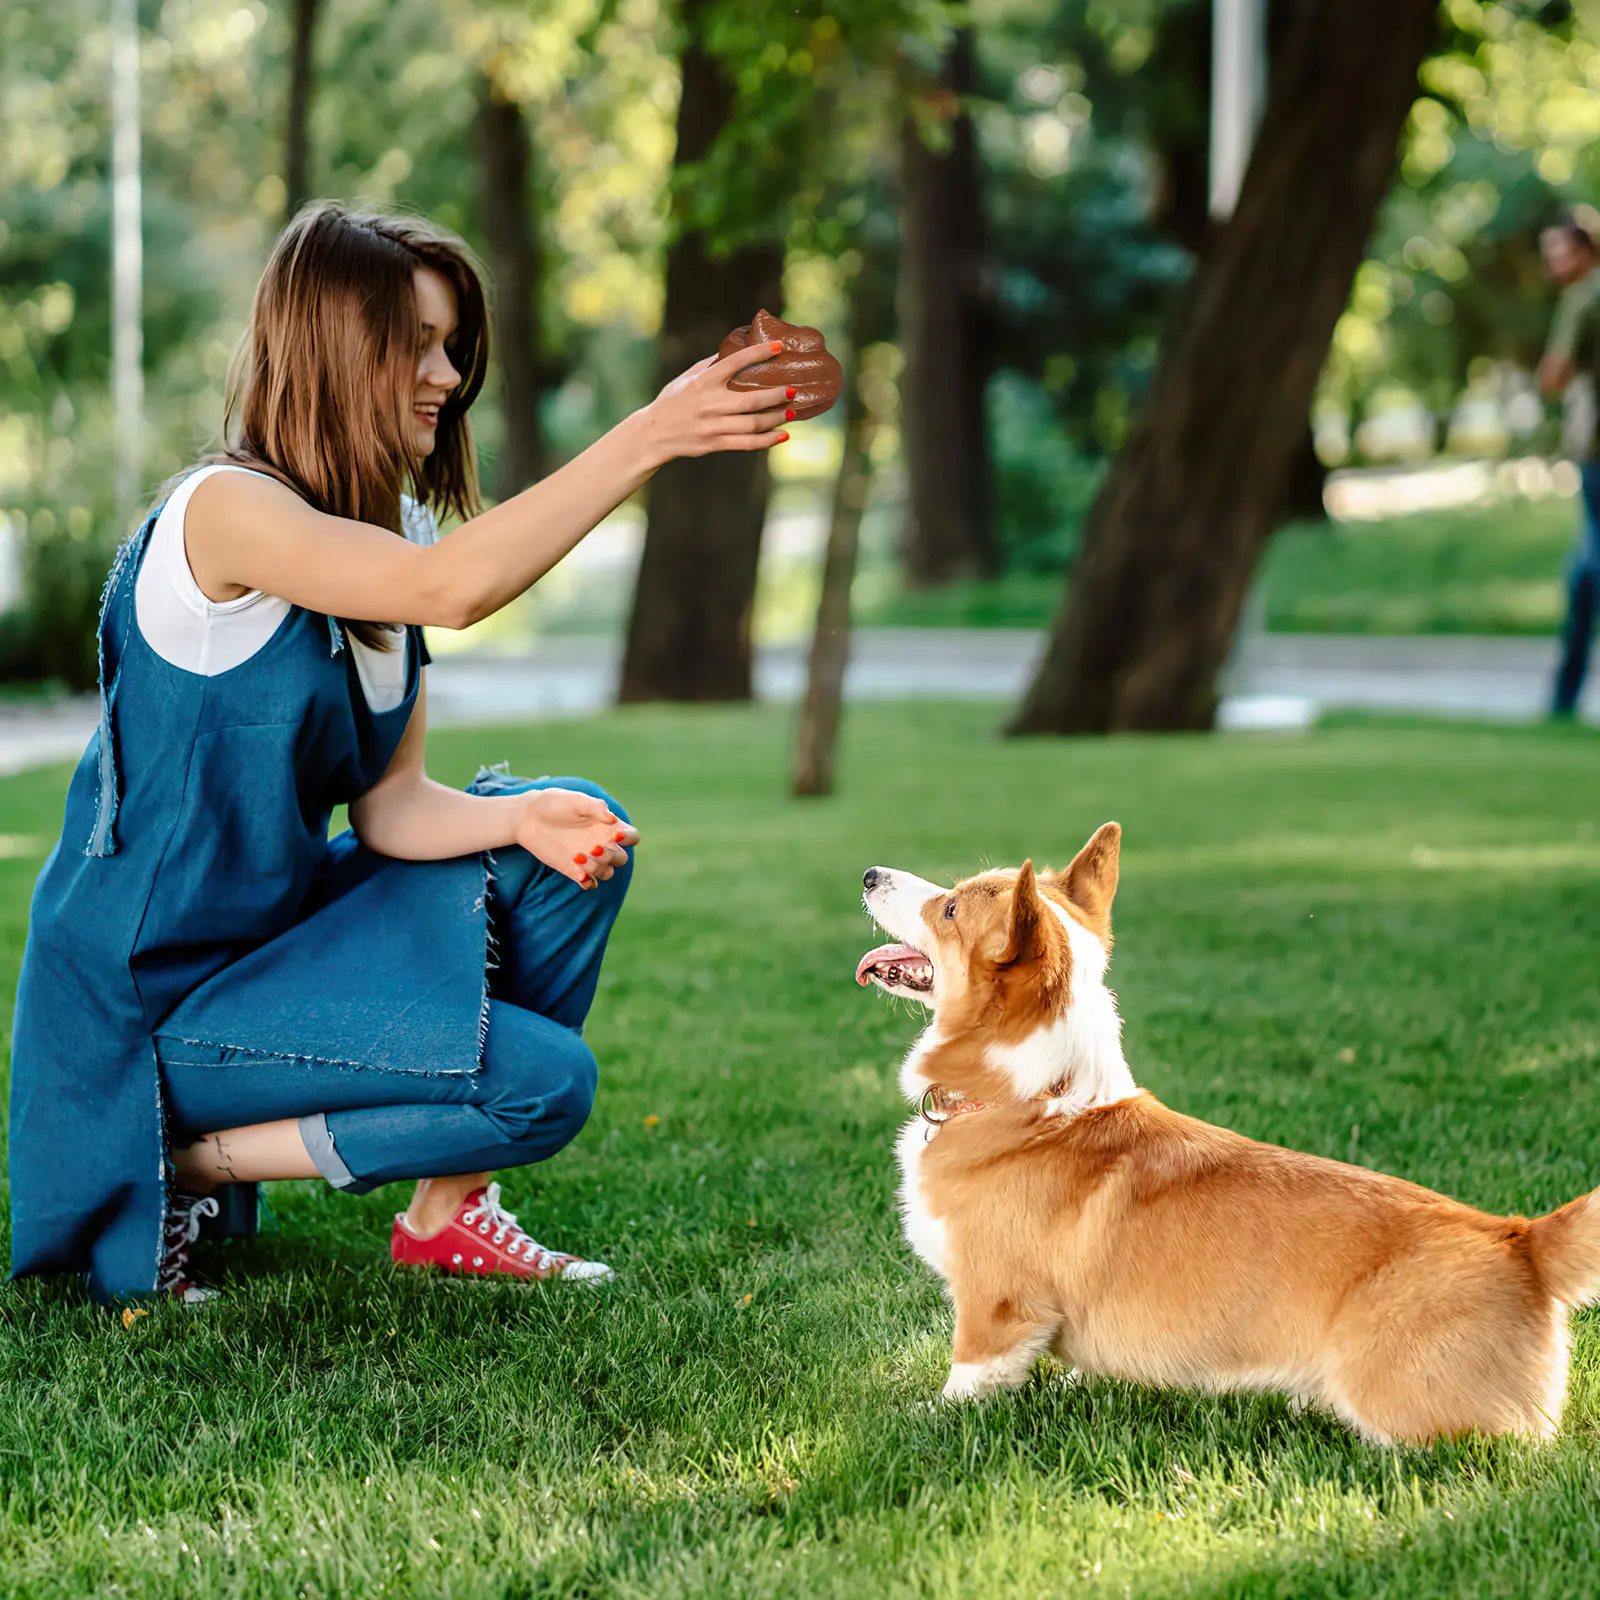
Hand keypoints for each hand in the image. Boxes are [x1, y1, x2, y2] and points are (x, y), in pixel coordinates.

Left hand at [515, 788, 638, 889]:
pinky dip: (588, 882)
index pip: (632, 837)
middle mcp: (602, 843)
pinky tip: (578, 873)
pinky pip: (590, 883)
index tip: (615, 835)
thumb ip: (595, 807)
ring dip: (597, 868)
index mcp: (608, 826)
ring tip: (577, 857)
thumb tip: (612, 819)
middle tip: (593, 847)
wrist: (528, 817)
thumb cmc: (554, 803)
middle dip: (611, 856)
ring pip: (607, 872)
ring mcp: (589, 858)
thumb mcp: (575, 800)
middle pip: (621, 859)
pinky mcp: (574, 869)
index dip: (629, 839)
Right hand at [637, 340, 793, 466]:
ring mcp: (712, 426)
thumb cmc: (672, 402)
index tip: (779, 348)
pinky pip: (746, 444)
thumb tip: (734, 349)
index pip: (735, 363)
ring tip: (792, 412)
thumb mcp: (686, 378)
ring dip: (776, 418)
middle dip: (776, 395)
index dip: (758, 354)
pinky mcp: (715, 443)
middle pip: (751, 400)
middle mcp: (709, 404)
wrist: (654, 434)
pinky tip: (782, 435)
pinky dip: (767, 440)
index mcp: (703, 382)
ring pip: (752, 424)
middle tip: (793, 390)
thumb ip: (710, 365)